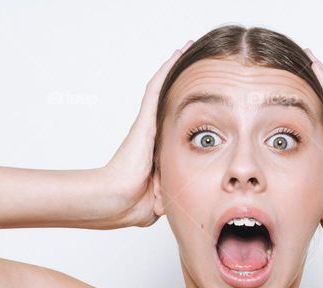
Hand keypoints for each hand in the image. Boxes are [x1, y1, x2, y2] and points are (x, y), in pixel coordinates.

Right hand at [100, 39, 192, 227]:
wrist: (118, 200)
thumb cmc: (135, 203)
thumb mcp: (163, 196)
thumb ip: (173, 191)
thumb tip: (180, 194)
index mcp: (158, 152)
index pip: (177, 125)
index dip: (190, 111)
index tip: (205, 100)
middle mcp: (152, 134)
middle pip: (171, 102)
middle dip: (185, 84)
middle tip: (200, 66)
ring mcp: (147, 125)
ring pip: (164, 89)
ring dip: (176, 69)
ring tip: (189, 50)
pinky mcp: (144, 120)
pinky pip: (157, 88)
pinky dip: (168, 69)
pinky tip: (180, 52)